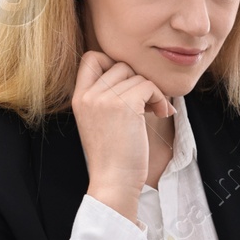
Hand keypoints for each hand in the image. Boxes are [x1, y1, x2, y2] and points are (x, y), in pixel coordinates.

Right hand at [71, 50, 173, 222]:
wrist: (114, 181)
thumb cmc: (113, 156)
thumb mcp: (98, 121)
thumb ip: (106, 97)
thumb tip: (133, 72)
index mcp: (78, 98)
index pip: (91, 58)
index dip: (112, 63)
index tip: (126, 85)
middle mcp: (88, 95)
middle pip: (120, 65)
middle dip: (138, 81)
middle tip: (146, 102)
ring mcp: (104, 99)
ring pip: (137, 76)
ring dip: (152, 92)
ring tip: (154, 111)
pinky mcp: (125, 105)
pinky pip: (149, 86)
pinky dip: (160, 98)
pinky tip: (161, 114)